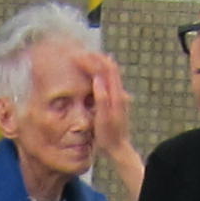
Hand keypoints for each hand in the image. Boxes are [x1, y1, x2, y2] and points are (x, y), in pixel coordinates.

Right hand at [83, 49, 134, 163]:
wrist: (119, 148)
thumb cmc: (109, 136)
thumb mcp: (103, 119)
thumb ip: (102, 98)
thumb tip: (97, 78)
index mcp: (115, 95)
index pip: (106, 69)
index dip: (93, 60)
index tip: (80, 55)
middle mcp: (119, 92)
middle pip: (110, 67)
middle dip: (96, 58)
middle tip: (81, 52)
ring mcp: (119, 95)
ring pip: (111, 72)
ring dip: (100, 63)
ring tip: (88, 56)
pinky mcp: (117, 100)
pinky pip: (110, 80)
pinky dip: (102, 72)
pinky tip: (97, 72)